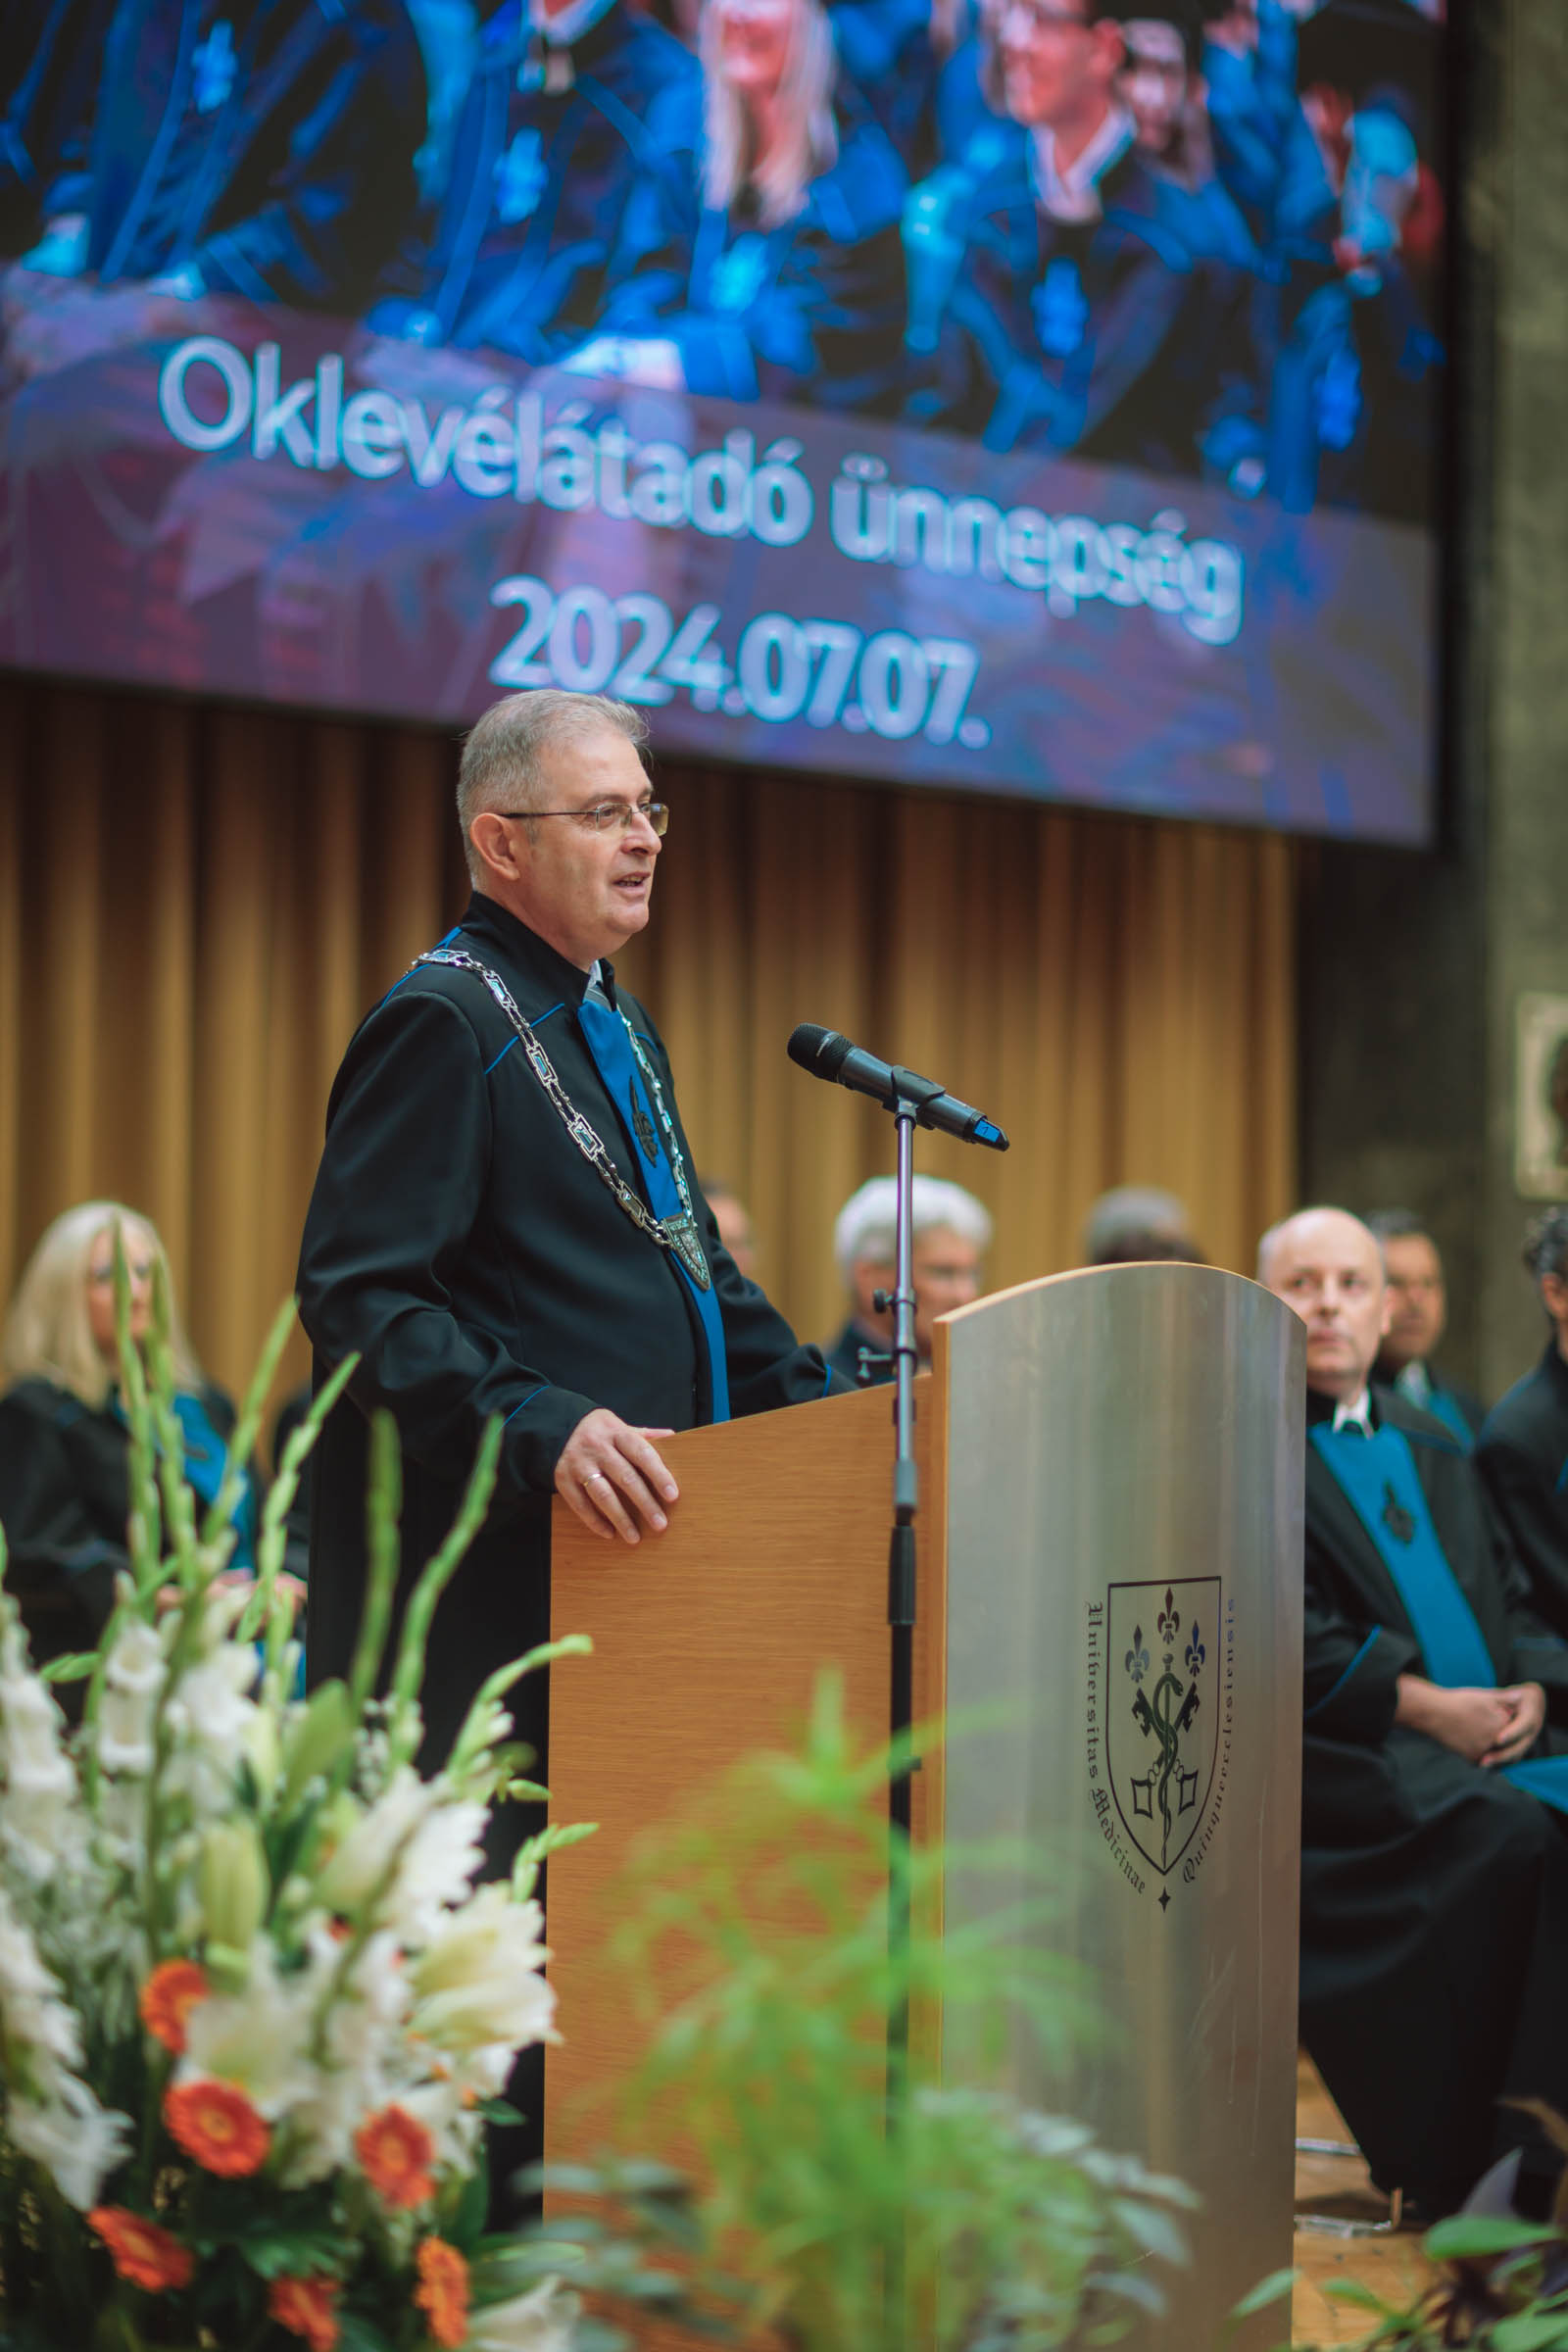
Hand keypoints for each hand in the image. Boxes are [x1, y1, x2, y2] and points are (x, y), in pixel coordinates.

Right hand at [555, 1408, 678, 1545]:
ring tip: (635, 1537)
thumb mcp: (621, 1427)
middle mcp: (597, 1447)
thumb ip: (645, 1435)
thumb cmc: (601, 1432)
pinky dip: (595, 1522)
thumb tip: (673, 1436)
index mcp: (616, 1432)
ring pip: (602, 1495)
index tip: (673, 1496)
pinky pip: (580, 1505)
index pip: (642, 1453)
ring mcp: (578, 1464)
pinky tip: (610, 1533)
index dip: (659, 1475)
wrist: (559, 1428)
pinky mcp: (563, 1479)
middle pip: (625, 1477)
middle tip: (660, 1524)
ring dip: (620, 1518)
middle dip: (644, 1503)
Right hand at [1395, 1674, 1513, 1762]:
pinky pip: (1483, 1758)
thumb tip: (1521, 1696)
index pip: (1510, 1724)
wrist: (1432, 1712)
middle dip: (1495, 1732)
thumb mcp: (1483, 1696)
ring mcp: (1485, 1751)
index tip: (1486, 1713)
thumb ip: (1505, 1698)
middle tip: (1477, 1723)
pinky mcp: (1474, 1759)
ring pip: (1494, 1750)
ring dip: (1490, 1745)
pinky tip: (1468, 1740)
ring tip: (1473, 1730)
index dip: (1499, 1716)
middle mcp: (1497, 1740)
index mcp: (1503, 1723)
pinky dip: (1478, 1752)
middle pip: (1503, 1738)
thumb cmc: (1457, 1701)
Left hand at [1481, 1682, 1546, 1767]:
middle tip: (1484, 1760)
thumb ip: (1509, 1697)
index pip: (1522, 1727)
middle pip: (1518, 1748)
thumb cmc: (1519, 1696)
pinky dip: (1498, 1764)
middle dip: (1501, 1756)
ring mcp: (1525, 1743)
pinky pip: (1510, 1759)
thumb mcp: (1517, 1693)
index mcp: (1530, 1718)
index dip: (1511, 1734)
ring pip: (1514, 1757)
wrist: (1532, 1705)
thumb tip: (1510, 1694)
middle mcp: (1530, 1734)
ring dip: (1498, 1763)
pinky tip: (1482, 1764)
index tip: (1497, 1740)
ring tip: (1481, 1764)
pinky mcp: (1519, 1748)